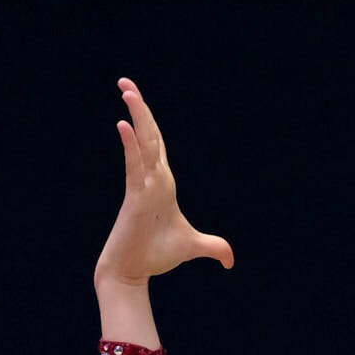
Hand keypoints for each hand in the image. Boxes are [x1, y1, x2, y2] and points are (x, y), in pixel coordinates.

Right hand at [94, 77, 233, 285]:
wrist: (133, 272)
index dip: (149, 121)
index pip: (157, 144)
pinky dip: (130, 145)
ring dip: (136, 114)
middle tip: (125, 82)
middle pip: (148, 134)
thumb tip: (231, 260)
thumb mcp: (192, 246)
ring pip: (141, 142)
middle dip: (140, 107)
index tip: (138, 99)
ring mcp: (143, 185)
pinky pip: (133, 165)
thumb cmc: (157, 255)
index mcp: (163, 182)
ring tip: (126, 89)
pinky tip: (123, 125)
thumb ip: (214, 247)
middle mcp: (152, 178)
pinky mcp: (135, 196)